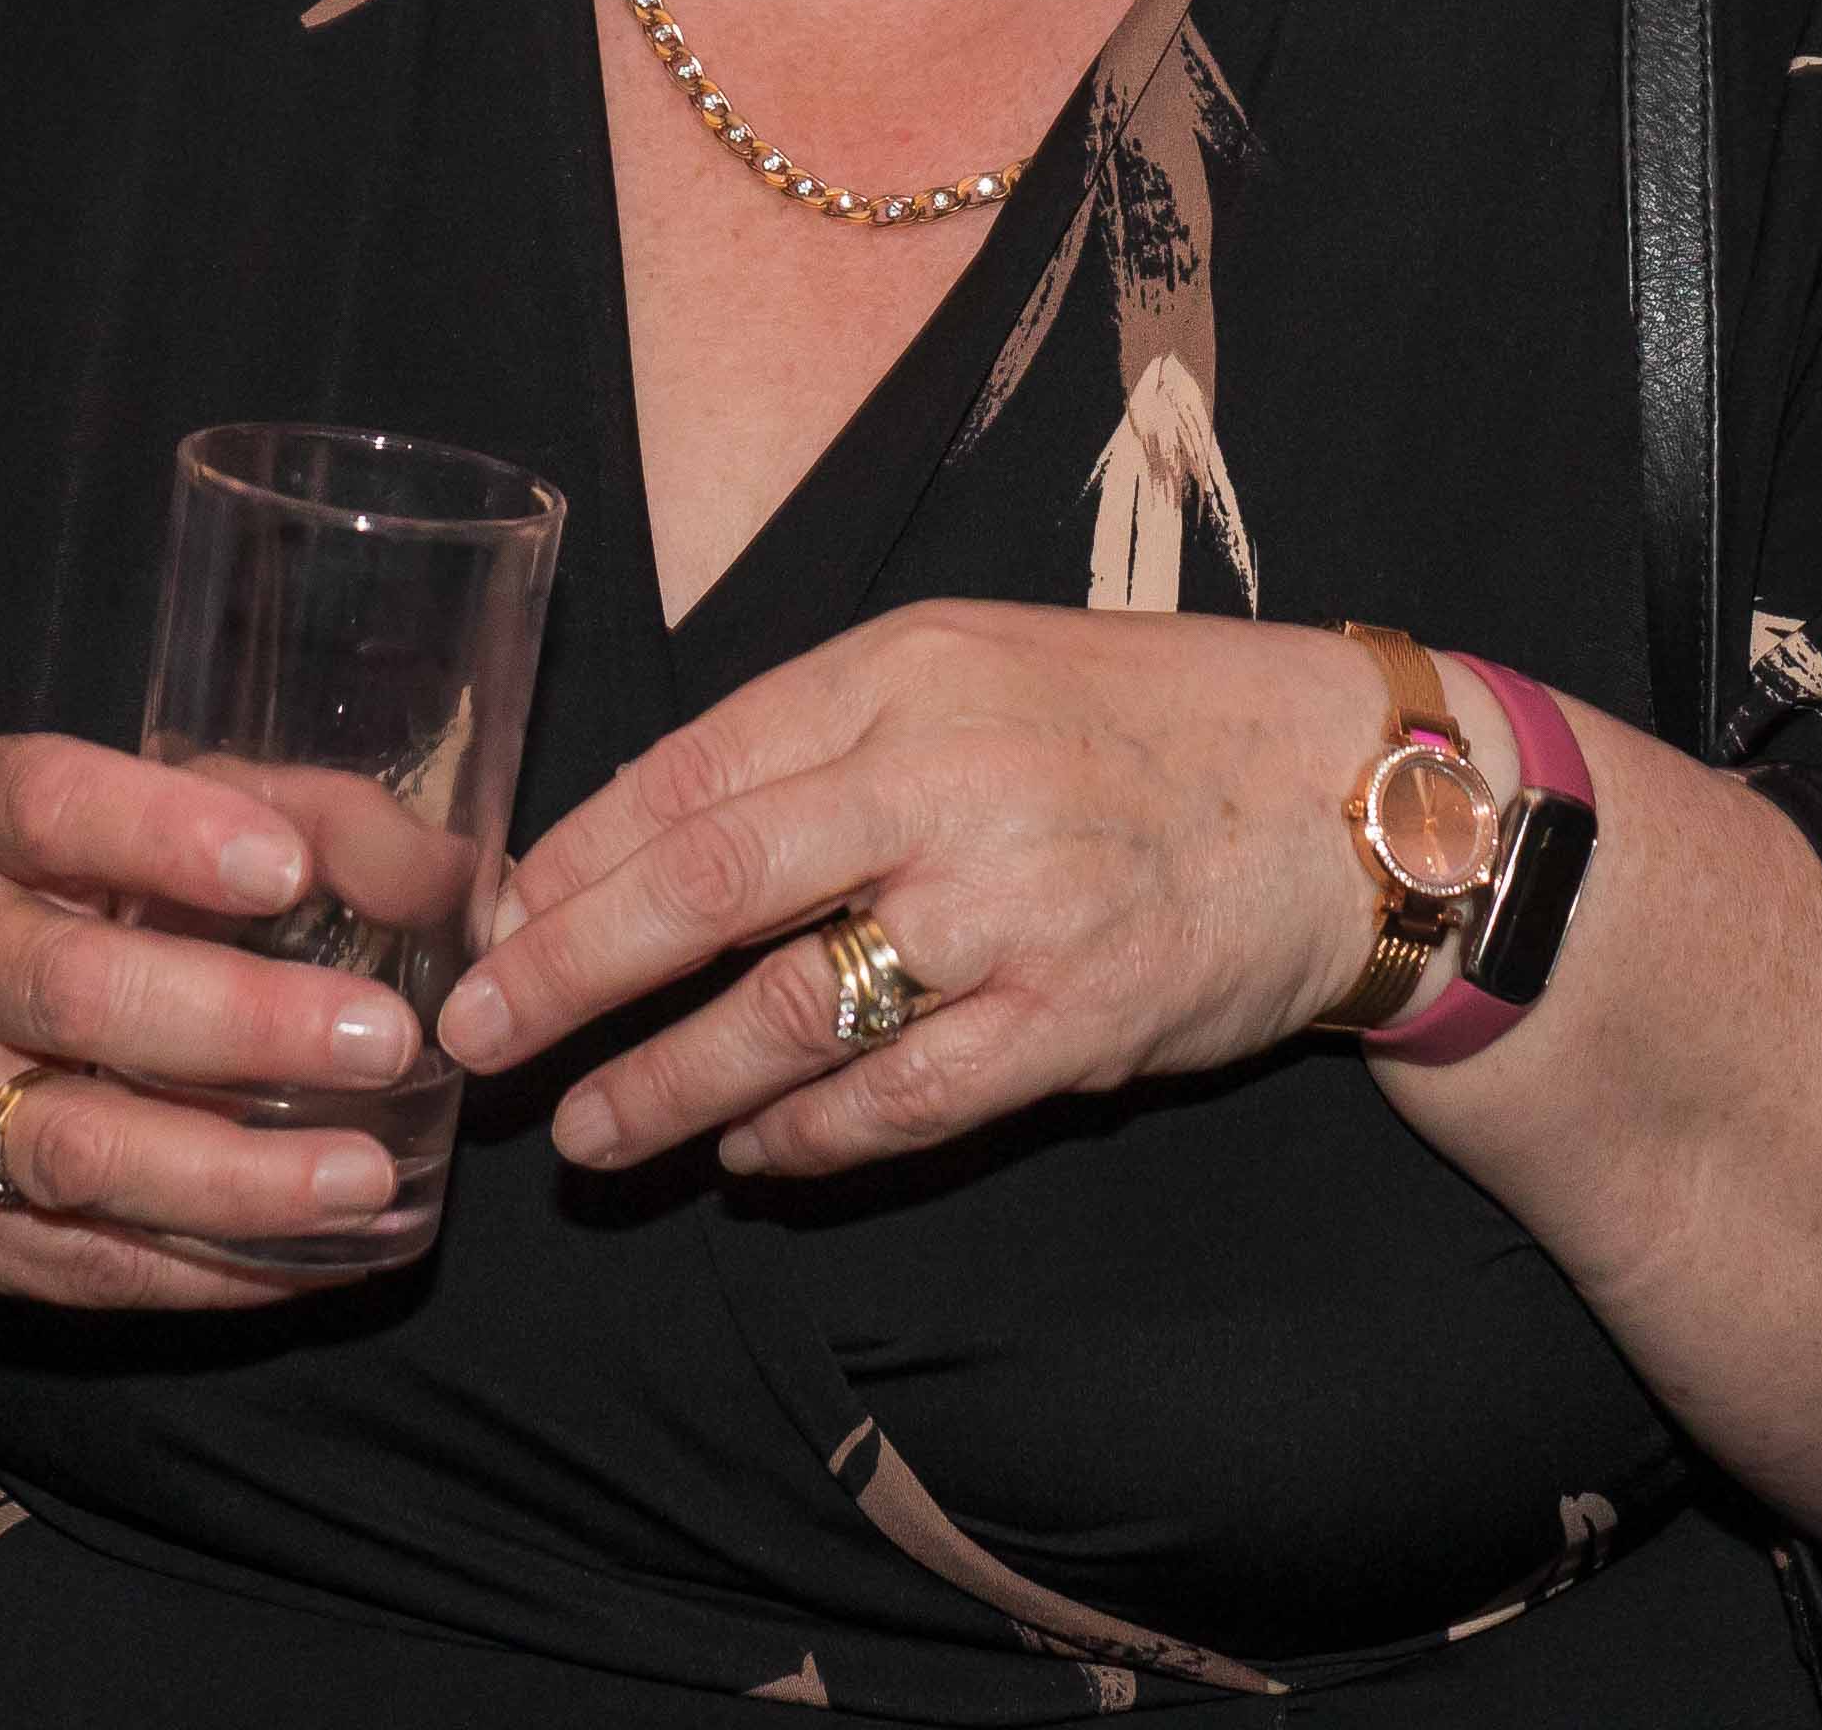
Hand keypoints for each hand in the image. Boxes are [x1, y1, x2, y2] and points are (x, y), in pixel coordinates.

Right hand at [0, 734, 438, 1308]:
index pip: (53, 807)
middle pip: (77, 994)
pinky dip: (217, 1267)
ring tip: (367, 1179)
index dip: (165, 834)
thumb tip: (456, 881)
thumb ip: (309, 821)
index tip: (286, 869)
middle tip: (386, 1041)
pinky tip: (323, 1255)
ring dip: (236, 1176)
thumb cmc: (63, 906)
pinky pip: (92, 1263)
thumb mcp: (155, 824)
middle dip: (241, 1023)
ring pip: (79, 1152)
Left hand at [436, 601, 1382, 1183]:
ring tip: (591, 1137)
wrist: (1345, 794)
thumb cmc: (1137, 723)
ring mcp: (1012, 906)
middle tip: (477, 1041)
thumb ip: (819, 734)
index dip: (572, 858)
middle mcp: (946, 777)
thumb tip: (635, 829)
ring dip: (666, 1088)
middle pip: (706, 889)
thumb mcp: (971, 664)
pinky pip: (902, 1099)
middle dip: (566, 975)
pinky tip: (751, 1157)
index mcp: (904, 670)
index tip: (495, 920)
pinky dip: (807, 1138)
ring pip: (789, 1014)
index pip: (691, 768)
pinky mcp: (1072, 1020)